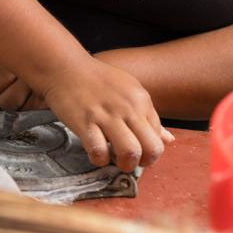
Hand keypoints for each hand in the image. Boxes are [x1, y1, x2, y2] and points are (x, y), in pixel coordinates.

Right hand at [0, 58, 172, 170]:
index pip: (158, 137)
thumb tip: (168, 140)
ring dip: (124, 164)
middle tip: (131, 161)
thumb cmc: (97, 80)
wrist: (64, 67)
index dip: (150, 151)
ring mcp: (106, 115)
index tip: (138, 152)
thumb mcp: (129, 91)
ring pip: (129, 152)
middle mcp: (128, 108)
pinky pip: (99, 151)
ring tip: (115, 160)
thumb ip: (148, 116)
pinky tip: (95, 152)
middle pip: (152, 148)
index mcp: (141, 100)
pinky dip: (99, 159)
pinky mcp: (85, 122)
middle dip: (144, 162)